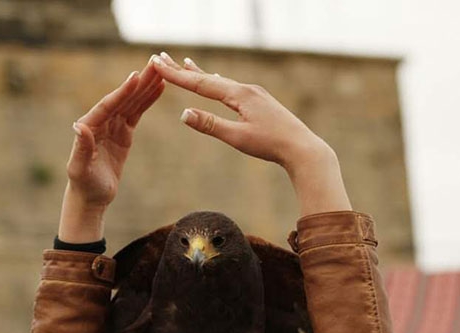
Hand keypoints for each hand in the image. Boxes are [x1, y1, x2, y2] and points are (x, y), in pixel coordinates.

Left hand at [59, 61, 164, 241]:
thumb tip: (79, 126)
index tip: (135, 76)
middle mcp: (100, 122)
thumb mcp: (80, 169)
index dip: (122, 92)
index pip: (107, 106)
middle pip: (122, 98)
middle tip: (155, 64)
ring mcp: (112, 126)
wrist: (90, 198)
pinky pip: (136, 113)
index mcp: (89, 127)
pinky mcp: (123, 133)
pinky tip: (159, 88)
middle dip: (139, 82)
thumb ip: (81, 148)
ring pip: (131, 102)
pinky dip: (147, 101)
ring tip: (162, 71)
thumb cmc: (84, 186)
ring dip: (146, 87)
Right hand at [151, 53, 350, 215]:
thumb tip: (184, 113)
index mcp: (239, 95)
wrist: (303, 148)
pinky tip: (219, 80)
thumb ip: (210, 125)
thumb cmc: (270, 145)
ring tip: (187, 64)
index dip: (176, 75)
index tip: (157, 63)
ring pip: (220, 81)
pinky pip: (232, 88)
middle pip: (208, 77)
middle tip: (163, 57)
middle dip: (184, 69)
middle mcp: (247, 89)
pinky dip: (218, 82)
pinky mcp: (260, 102)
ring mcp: (255, 94)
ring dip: (201, 73)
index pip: (200, 83)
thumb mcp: (237, 137)